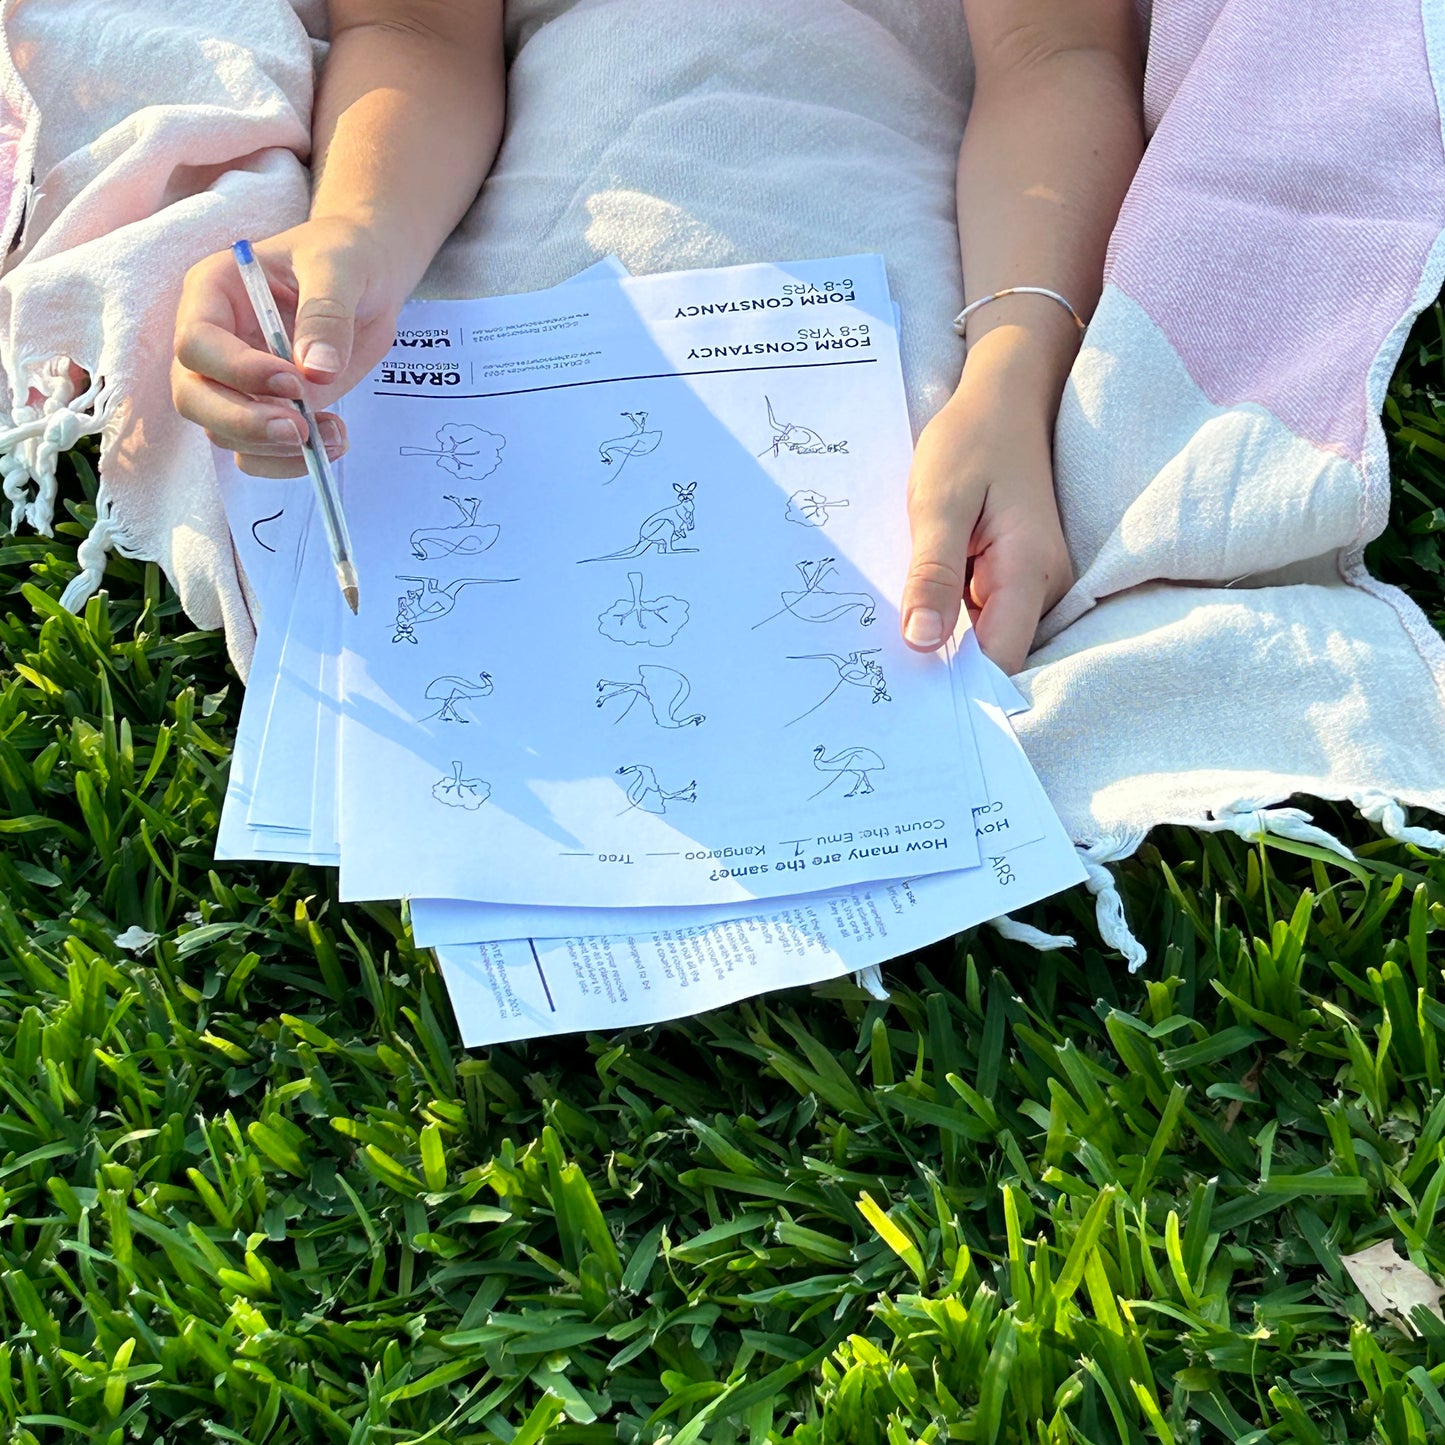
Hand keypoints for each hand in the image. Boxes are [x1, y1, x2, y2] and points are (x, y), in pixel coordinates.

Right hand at [171, 217, 405, 476]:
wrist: (368, 279)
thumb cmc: (343, 257)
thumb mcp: (339, 268)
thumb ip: (326, 313)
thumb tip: (318, 370)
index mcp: (213, 293)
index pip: (196, 343)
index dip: (238, 371)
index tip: (294, 382)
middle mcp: (214, 342)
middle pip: (193, 397)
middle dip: (243, 422)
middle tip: (300, 429)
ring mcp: (236, 383)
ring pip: (222, 433)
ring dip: (275, 448)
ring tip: (334, 434)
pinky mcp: (266, 410)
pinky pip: (258, 453)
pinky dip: (290, 461)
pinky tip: (333, 441)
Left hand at [900, 356, 1073, 673]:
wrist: (1003, 402)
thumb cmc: (971, 442)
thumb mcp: (938, 504)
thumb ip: (931, 573)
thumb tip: (921, 643)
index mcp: (1030, 573)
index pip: (998, 662)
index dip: (954, 684)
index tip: (904, 692)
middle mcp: (1043, 589)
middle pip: (991, 657)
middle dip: (939, 662)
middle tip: (878, 663)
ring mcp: (1034, 587)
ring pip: (982, 639)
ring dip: (939, 635)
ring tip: (895, 620)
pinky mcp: (1019, 581)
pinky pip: (980, 616)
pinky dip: (946, 614)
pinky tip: (915, 599)